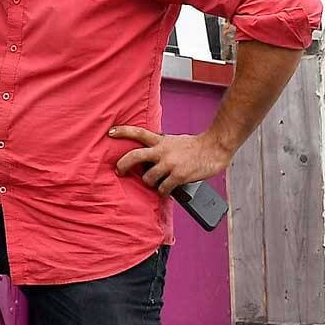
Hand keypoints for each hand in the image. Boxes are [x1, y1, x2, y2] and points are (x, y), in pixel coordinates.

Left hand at [108, 126, 231, 195]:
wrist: (215, 148)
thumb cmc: (196, 146)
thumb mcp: (174, 141)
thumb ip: (161, 147)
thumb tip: (150, 158)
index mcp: (161, 140)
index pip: (138, 133)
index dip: (123, 131)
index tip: (110, 132)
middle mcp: (162, 151)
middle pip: (135, 156)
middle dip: (123, 165)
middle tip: (119, 171)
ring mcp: (170, 164)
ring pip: (148, 178)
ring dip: (149, 183)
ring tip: (155, 184)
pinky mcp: (178, 176)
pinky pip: (163, 189)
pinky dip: (162, 192)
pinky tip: (165, 192)